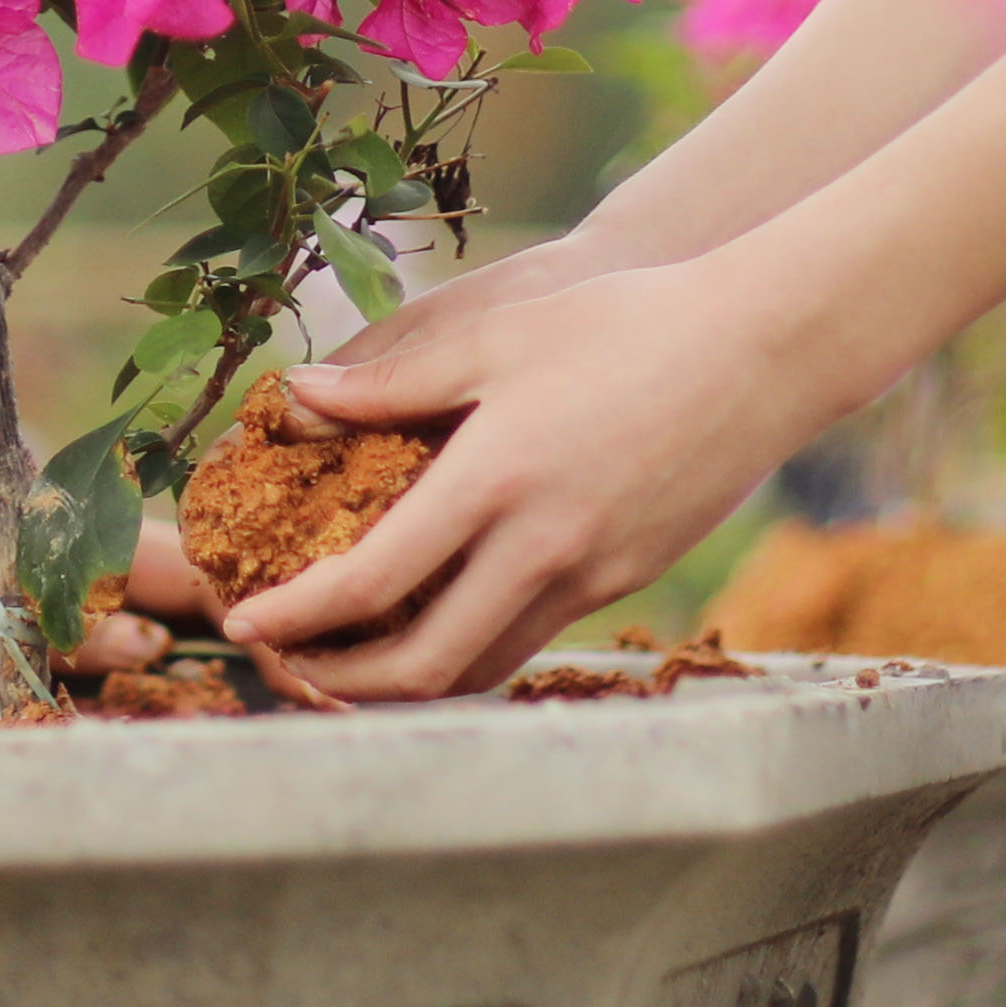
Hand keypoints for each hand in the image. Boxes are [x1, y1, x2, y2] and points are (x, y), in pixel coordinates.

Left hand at [216, 255, 836, 701]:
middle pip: (423, 665)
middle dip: (340, 683)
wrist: (762, 348)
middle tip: (285, 668)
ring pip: (481, 668)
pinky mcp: (625, 580)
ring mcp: (593, 575)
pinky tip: (436, 619)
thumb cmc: (625, 324)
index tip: (243, 624)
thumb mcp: (499, 335)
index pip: (373, 582)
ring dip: (404, 683)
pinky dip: (469, 648)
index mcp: (499, 481)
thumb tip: (298, 398)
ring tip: (346, 662)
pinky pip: (529, 637)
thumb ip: (394, 382)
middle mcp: (544, 546)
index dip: (297, 616)